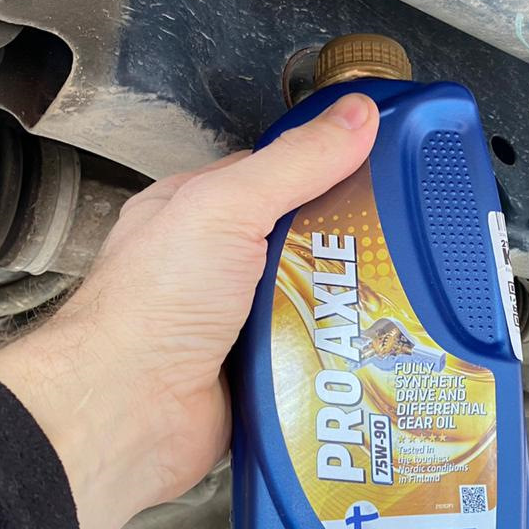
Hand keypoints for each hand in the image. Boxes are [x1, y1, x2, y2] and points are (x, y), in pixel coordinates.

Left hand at [0, 93, 378, 528]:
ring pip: (316, 301)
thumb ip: (295, 162)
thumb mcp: (227, 208)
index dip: (330, 168)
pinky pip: (315, 355)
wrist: (128, 413)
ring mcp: (237, 322)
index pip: (279, 173)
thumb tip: (355, 114)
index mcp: (200, 211)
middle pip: (306, 241)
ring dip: (348, 306)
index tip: (384, 169)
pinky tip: (372, 349)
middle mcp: (217, 265)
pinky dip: (340, 354)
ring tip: (400, 298)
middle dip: (349, 246)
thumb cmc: (151, 306)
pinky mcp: (258, 373)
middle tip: (400, 245)